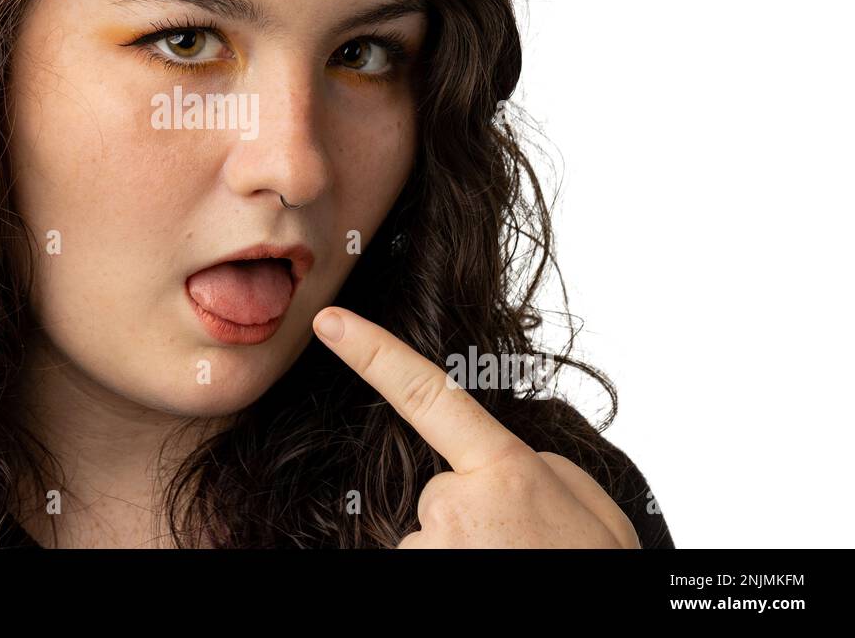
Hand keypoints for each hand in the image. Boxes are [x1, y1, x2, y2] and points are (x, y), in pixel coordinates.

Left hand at [312, 306, 640, 548]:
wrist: (600, 637)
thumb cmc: (593, 566)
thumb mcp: (589, 505)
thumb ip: (535, 465)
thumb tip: (498, 460)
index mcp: (504, 469)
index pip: (427, 394)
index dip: (374, 354)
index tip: (330, 324)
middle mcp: (455, 505)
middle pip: (439, 492)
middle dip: (474, 513)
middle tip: (524, 543)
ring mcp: (430, 548)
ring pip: (433, 537)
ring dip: (468, 549)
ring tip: (515, 561)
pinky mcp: (414, 572)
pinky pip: (424, 560)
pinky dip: (454, 565)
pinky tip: (497, 568)